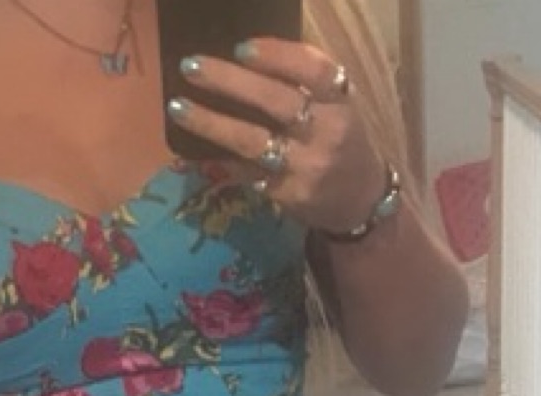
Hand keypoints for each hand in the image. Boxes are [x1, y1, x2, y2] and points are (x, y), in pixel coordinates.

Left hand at [168, 38, 385, 234]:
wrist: (362, 201)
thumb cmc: (341, 141)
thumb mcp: (338, 106)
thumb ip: (305, 84)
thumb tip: (246, 58)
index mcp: (341, 101)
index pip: (313, 70)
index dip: (277, 55)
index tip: (240, 48)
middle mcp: (326, 131)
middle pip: (276, 101)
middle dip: (230, 82)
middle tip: (190, 67)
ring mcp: (305, 166)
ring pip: (253, 141)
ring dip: (212, 124)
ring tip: (178, 108)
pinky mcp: (288, 195)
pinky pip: (246, 174)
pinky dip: (219, 162)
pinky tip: (192, 154)